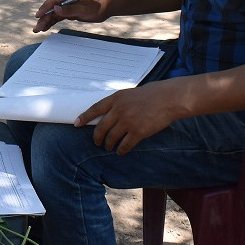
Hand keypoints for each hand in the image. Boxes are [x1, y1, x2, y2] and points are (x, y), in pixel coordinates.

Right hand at [33, 0, 110, 32]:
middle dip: (43, 17)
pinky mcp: (70, 11)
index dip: (45, 8)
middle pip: (51, 8)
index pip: (53, 0)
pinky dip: (52, 21)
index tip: (38, 15)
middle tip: (37, 27)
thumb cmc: (98, 5)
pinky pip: (59, 17)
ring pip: (54, 13)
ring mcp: (68, 5)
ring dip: (46, 21)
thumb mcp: (85, 9)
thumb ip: (70, 9)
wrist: (108, 6)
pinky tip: (46, 27)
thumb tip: (55, 9)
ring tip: (38, 29)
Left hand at [74, 77, 191, 153]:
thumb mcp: (130, 93)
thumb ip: (119, 103)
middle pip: (101, 128)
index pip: (95, 109)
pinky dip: (121, 150)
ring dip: (108, 144)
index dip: (84, 117)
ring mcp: (128, 121)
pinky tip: (120, 151)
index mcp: (116, 99)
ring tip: (109, 147)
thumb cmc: (152, 94)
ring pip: (111, 138)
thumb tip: (110, 113)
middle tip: (97, 142)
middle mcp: (119, 110)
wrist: (169, 98)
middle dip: (97, 137)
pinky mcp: (138, 132)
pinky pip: (125, 145)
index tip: (76, 123)